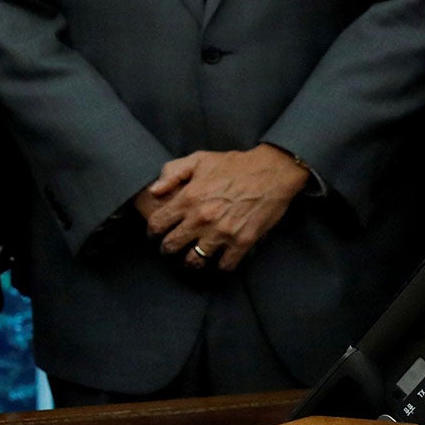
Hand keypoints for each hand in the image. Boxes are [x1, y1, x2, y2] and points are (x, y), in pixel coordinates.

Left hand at [138, 145, 308, 271]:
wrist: (272, 172)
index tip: (155, 234)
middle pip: (172, 246)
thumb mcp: (199, 160)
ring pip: (195, 261)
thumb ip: (172, 173)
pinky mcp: (242, 242)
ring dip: (191, 261)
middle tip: (171, 248)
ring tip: (192, 257)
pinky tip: (218, 258)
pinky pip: (224, 265)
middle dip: (168, 249)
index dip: (152, 232)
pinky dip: (219, 265)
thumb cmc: (234, 164)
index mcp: (188, 199)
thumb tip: (153, 191)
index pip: (157, 224)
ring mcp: (222, 233)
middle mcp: (201, 219)